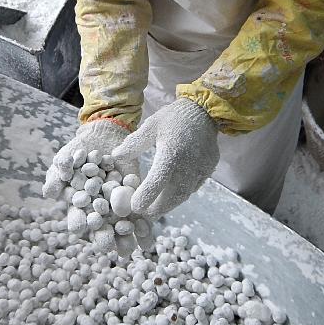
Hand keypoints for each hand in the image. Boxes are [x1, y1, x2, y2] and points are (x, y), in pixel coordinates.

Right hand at [44, 119, 142, 254]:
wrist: (105, 135)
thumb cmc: (79, 151)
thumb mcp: (64, 160)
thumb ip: (56, 176)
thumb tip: (49, 193)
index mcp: (79, 206)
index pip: (77, 217)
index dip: (78, 222)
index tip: (81, 227)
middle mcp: (98, 210)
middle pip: (100, 228)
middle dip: (103, 237)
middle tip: (107, 244)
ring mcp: (117, 207)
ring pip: (121, 225)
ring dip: (125, 236)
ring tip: (130, 247)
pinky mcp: (135, 200)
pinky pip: (141, 215)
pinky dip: (144, 226)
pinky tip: (147, 238)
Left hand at [112, 98, 218, 217]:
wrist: (205, 111)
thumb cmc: (174, 118)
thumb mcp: (150, 126)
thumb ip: (133, 144)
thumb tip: (115, 157)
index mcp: (172, 153)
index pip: (158, 181)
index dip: (146, 196)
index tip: (134, 207)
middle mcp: (189, 165)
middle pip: (172, 196)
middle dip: (156, 208)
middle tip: (142, 214)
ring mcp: (201, 169)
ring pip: (183, 195)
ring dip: (168, 204)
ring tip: (154, 208)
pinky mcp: (208, 170)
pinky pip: (192, 188)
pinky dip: (179, 194)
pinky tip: (169, 194)